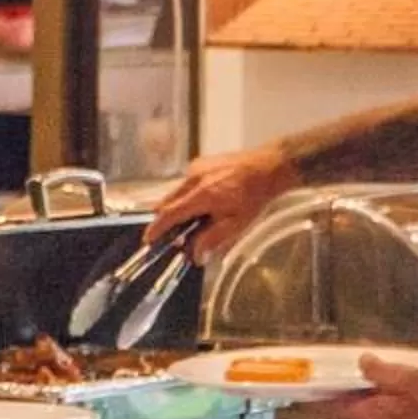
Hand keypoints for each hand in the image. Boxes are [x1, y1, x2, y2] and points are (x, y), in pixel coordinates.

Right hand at [145, 142, 296, 255]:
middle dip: (166, 221)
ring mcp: (195, 168)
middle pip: (167, 203)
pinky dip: (188, 195)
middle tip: (175, 236)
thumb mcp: (238, 224)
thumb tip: (196, 256)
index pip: (169, 214)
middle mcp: (193, 179)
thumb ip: (213, 240)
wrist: (269, 166)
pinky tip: (206, 202)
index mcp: (202, 195)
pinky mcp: (199, 163)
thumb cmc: (255, 196)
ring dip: (179, 208)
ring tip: (196, 219)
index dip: (157, 229)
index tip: (148, 240)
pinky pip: (185, 183)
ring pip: (175, 193)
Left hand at [321, 355, 417, 418]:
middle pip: (349, 410)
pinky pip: (382, 418)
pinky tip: (393, 391)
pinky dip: (381, 405)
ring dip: (366, 398)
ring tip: (372, 377)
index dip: (319, 396)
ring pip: (367, 414)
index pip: (331, 408)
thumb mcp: (400, 377)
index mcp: (365, 417)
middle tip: (344, 373)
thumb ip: (375, 370)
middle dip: (346, 392)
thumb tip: (362, 362)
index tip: (308, 386)